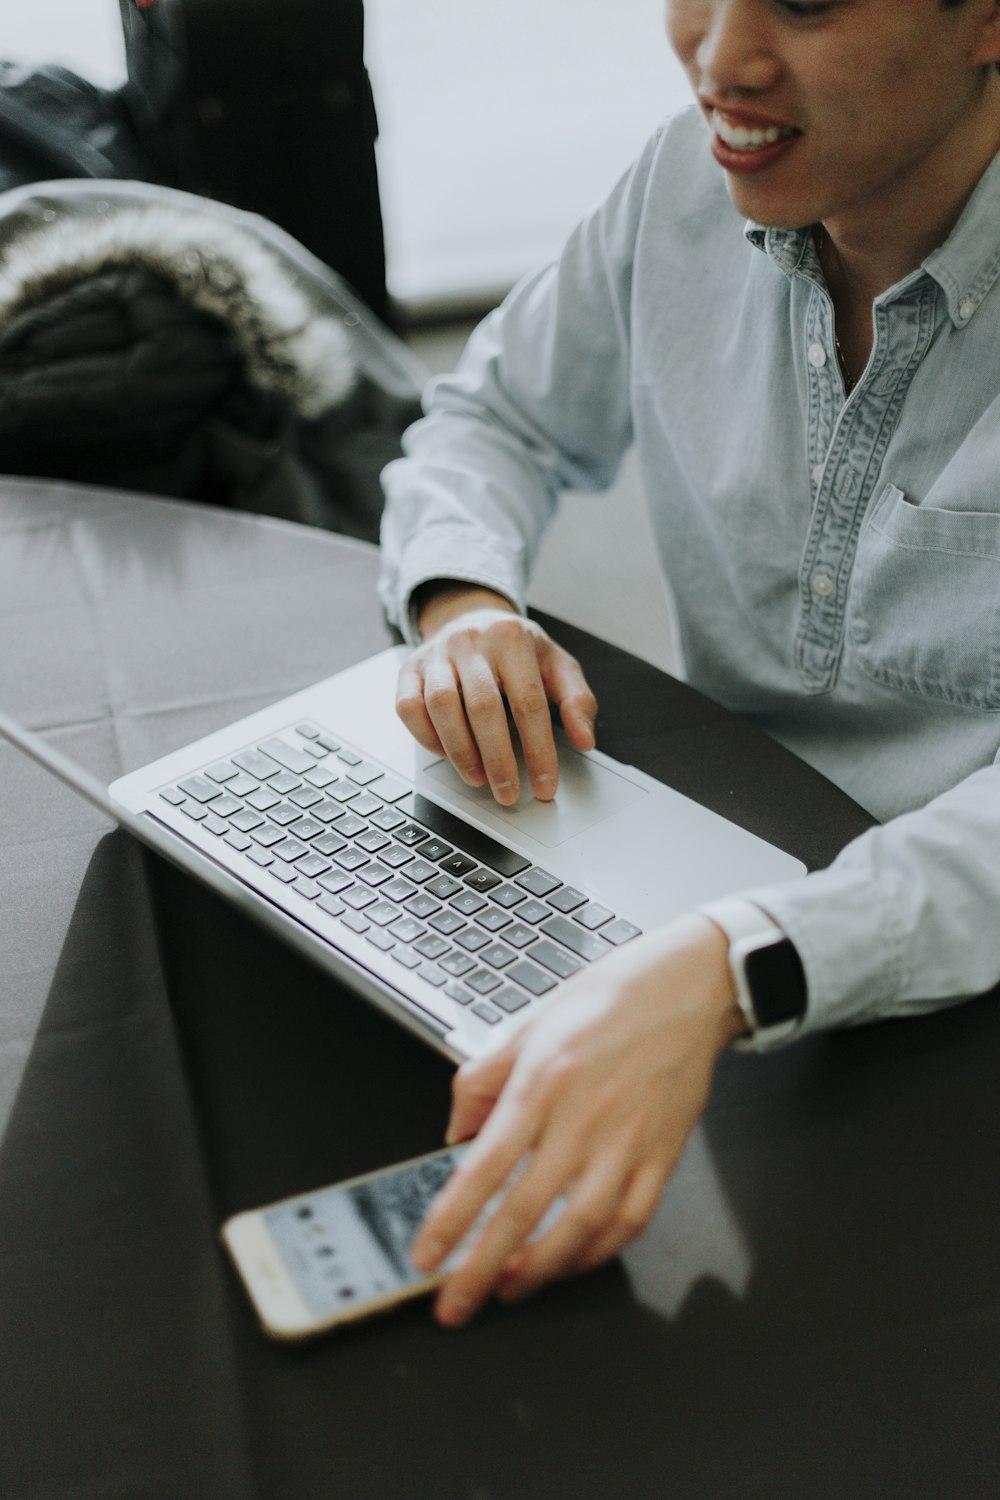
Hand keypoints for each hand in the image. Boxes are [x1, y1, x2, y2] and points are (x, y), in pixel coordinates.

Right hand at [396, 584, 597, 804]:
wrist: (470, 615)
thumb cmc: (516, 648)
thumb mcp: (556, 664)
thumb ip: (577, 700)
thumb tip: (585, 739)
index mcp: (513, 639)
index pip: (529, 702)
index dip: (539, 750)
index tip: (544, 785)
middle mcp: (471, 642)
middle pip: (483, 707)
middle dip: (498, 759)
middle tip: (508, 793)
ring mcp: (436, 654)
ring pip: (440, 706)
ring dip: (460, 751)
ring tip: (478, 779)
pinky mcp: (409, 668)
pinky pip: (408, 706)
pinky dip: (426, 736)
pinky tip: (447, 755)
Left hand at [409, 913, 745, 1325]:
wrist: (688, 986)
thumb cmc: (610, 997)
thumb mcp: (529, 1023)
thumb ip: (482, 1079)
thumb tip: (457, 1134)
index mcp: (542, 1080)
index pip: (484, 1166)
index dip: (451, 1220)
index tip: (426, 1256)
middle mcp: (583, 1116)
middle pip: (524, 1210)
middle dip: (482, 1267)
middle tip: (455, 1304)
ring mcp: (628, 1141)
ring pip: (579, 1228)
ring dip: (539, 1271)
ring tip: (507, 1290)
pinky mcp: (663, 1155)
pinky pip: (629, 1221)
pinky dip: (596, 1253)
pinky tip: (569, 1262)